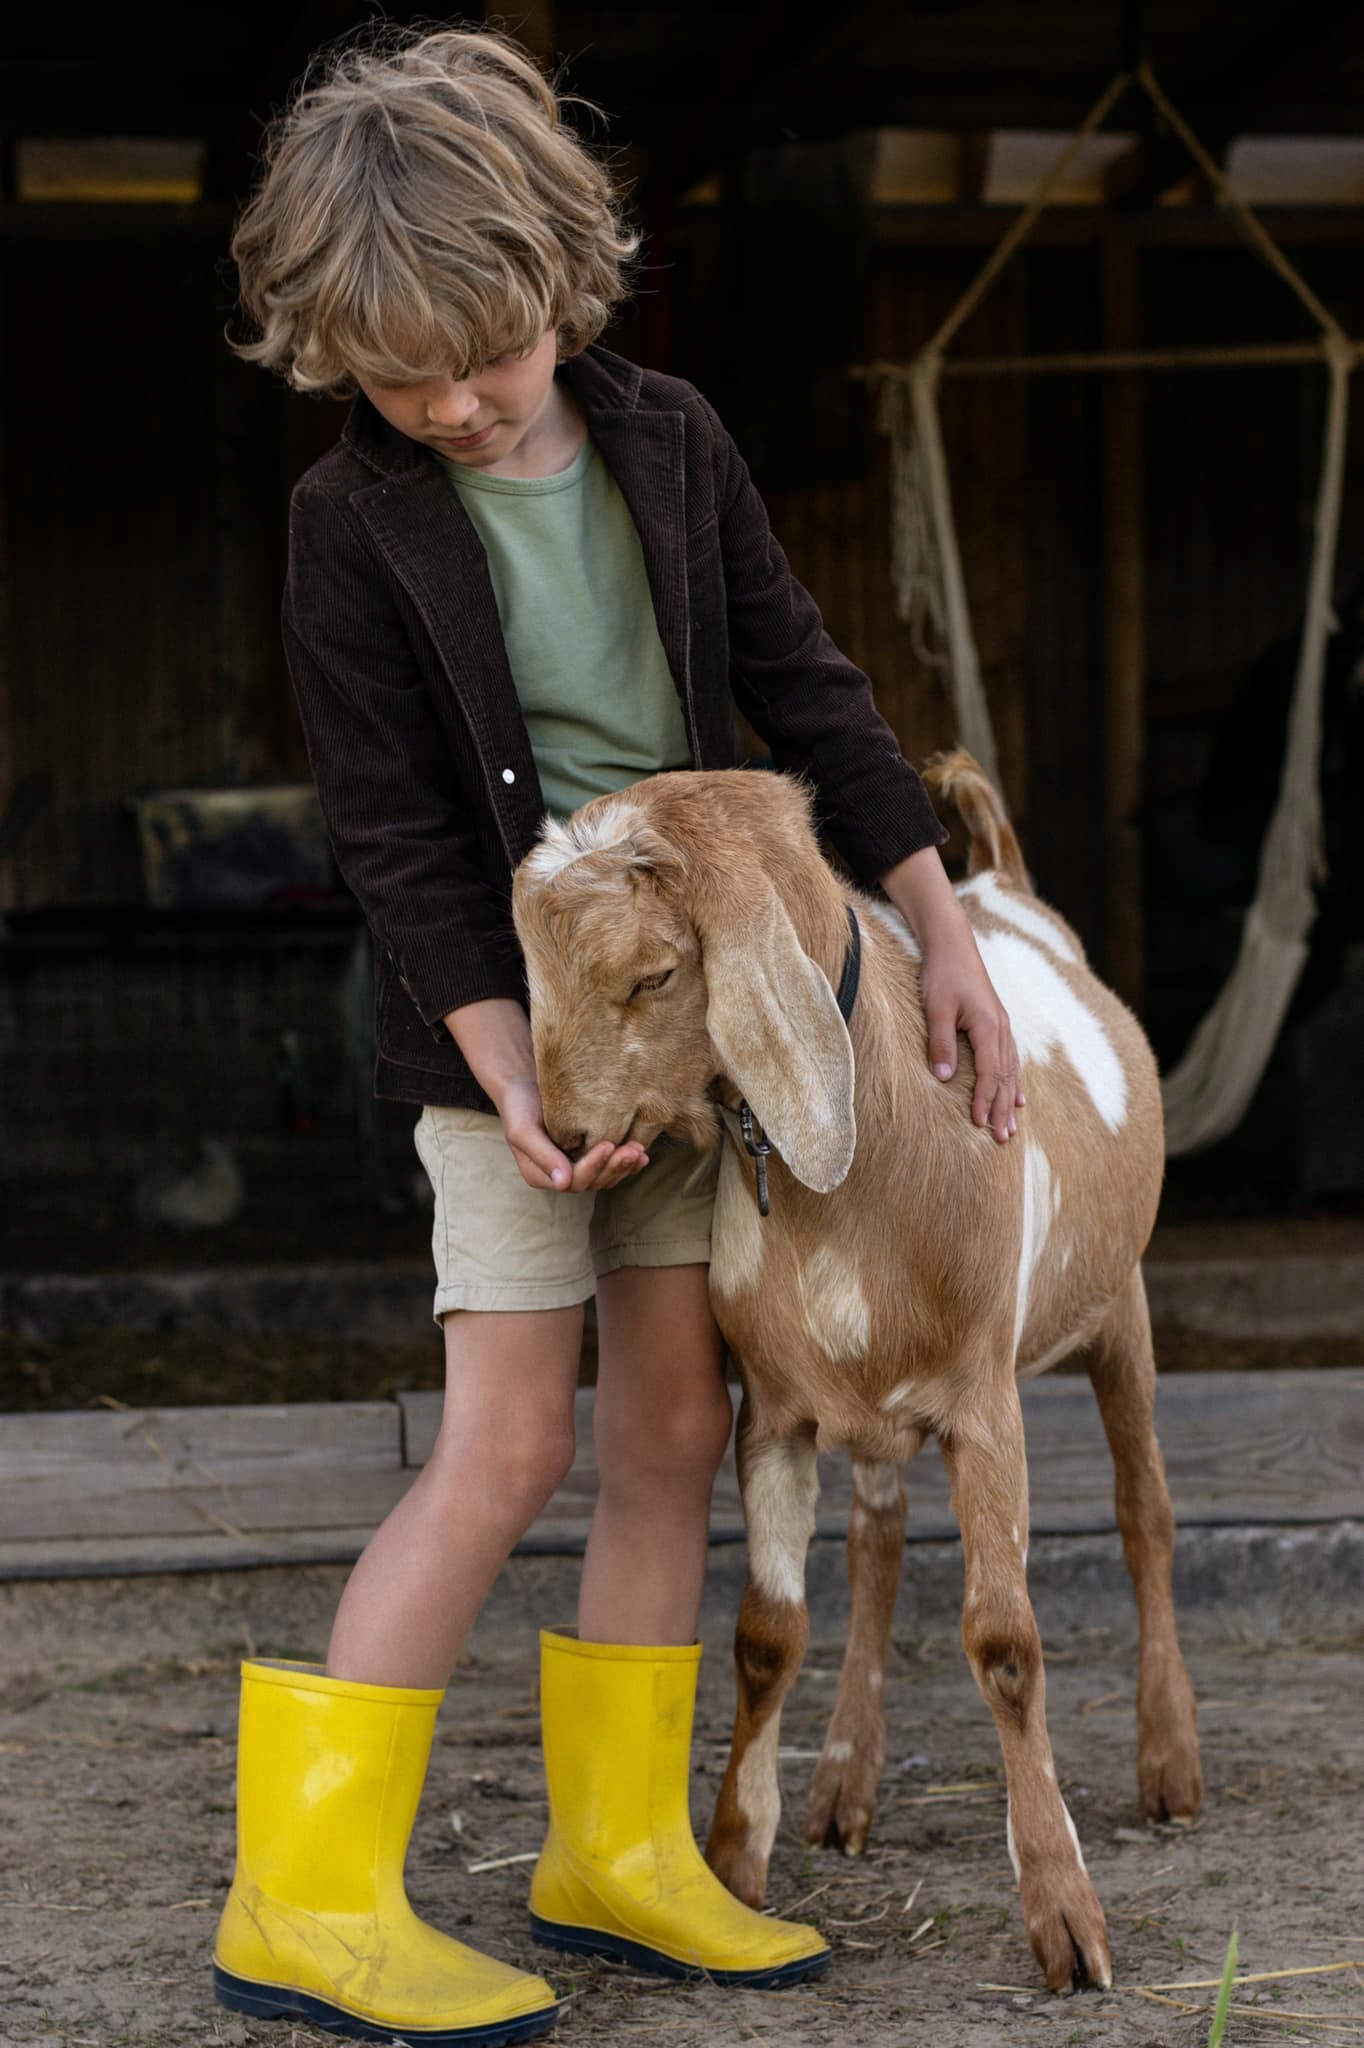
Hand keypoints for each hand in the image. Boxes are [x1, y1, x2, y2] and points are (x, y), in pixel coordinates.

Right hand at [441, 997, 650, 1193]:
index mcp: (541, 1175)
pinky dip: (627, 1163)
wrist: (524, 1084)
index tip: (607, 1144)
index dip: (593, 1166)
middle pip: (593, 1182)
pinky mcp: (589, 1154)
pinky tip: (643, 1156)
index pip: (573, 1181)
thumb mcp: (523, 1129)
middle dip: (614, 1167)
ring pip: (605, 1176)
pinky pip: (610, 1165)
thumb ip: (542, 1156)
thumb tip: (563, 1184)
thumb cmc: (520, 1104)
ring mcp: (576, 1165)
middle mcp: (560, 1175)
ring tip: (639, 1151)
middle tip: (633, 1150)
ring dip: (623, 1166)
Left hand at [918, 925, 1022, 1143]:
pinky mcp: (997, 1022)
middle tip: (1003, 1139)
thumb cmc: (942, 974)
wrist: (952, 945)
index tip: (979, 1124)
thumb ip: (941, 1043)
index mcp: (989, 1027)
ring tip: (1012, 1125)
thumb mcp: (936, 1009)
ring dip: (1011, 1099)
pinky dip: (1014, 1080)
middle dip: (1003, 1109)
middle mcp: (1001, 1029)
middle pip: (1005, 1077)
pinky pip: (1010, 1058)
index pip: (990, 1074)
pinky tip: (1018, 1095)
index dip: (985, 1101)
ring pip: (1011, 1070)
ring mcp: (1002, 1026)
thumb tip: (944, 1078)